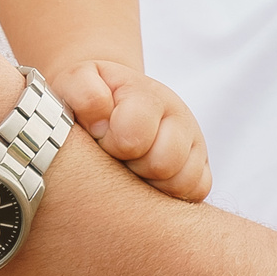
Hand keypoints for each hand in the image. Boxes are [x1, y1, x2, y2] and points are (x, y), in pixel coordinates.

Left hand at [50, 59, 211, 201]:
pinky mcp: (201, 167)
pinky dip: (171, 193)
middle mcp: (178, 115)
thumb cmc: (88, 98)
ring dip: (150, 181)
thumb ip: (84, 92)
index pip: (134, 135)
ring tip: (130, 166)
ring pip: (183, 182)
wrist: (108, 100)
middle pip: (162, 164)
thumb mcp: (76, 82)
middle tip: (115, 154)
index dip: (110, 142)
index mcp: (147, 94)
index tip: (99, 135)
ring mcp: (193, 142)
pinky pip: (197, 191)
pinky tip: (148, 179)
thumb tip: (103, 120)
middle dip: (131, 164)